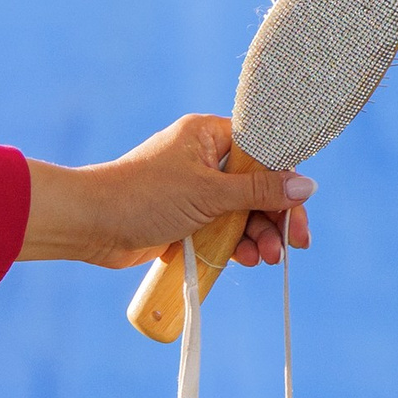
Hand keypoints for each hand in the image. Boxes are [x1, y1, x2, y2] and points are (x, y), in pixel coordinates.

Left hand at [20, 117, 314, 272]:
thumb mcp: (209, 193)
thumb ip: (259, 191)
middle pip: (255, 187)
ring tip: (262, 259)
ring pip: (238, 213)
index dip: (286, 185)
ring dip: (255, 236)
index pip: (263, 154)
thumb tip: (306, 186)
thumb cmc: (144, 196)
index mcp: (209, 136)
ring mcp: (192, 190)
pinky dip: (232, 245)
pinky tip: (242, 260)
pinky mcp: (182, 219)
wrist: (90, 224)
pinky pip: (218, 230)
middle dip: (272, 219)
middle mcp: (202, 159)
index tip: (299, 214)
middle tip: (290, 248)